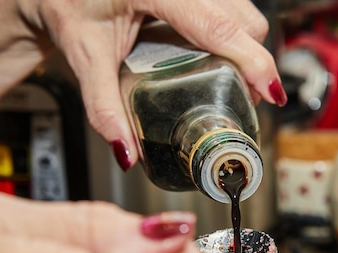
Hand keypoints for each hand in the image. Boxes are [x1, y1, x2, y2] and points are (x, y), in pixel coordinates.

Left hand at [0, 0, 284, 166]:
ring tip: (230, 81)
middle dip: (253, 62)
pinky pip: (233, 7)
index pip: (218, 26)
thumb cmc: (66, 4)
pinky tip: (219, 55)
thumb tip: (127, 152)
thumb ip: (103, 106)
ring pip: (244, 11)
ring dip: (246, 48)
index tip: (270, 93)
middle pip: (243, 19)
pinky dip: (236, 35)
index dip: (253, 61)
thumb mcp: (84, 54)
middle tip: (241, 99)